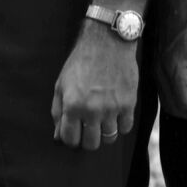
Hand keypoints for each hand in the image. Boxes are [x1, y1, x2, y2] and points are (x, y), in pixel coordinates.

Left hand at [51, 24, 141, 149]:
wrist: (107, 43)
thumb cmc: (81, 62)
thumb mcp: (61, 84)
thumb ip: (58, 111)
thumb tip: (57, 136)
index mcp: (72, 105)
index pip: (70, 139)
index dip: (71, 139)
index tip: (74, 133)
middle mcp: (92, 110)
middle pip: (91, 144)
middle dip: (87, 140)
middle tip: (88, 129)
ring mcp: (112, 108)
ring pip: (109, 138)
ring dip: (104, 133)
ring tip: (102, 121)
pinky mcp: (128, 103)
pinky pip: (126, 128)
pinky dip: (120, 125)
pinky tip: (115, 115)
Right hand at [154, 0, 186, 121]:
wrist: (175, 5)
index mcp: (173, 73)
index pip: (185, 107)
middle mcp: (161, 75)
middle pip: (174, 109)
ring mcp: (157, 71)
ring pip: (168, 102)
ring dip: (185, 107)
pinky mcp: (157, 67)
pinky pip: (165, 92)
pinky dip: (179, 98)